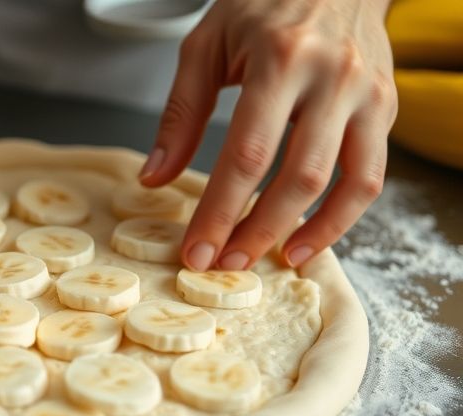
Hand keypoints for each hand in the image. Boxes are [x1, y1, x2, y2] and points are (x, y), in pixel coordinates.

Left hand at [141, 0, 396, 269]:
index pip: (247, 154)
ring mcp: (367, 94)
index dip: (220, 210)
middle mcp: (333, 77)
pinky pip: (370, 176)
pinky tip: (307, 238)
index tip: (196, 249)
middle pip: (297, 176)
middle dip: (257, 230)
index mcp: (282, 58)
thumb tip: (154, 178)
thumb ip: (180, 114)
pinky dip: (342, 216)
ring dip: (305, 231)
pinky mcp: (385, 108)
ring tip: (267, 260)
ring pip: (346, 182)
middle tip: (224, 264)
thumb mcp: (206, 45)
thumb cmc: (263, 4)